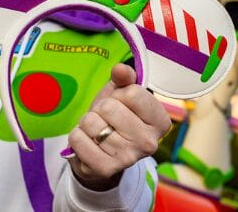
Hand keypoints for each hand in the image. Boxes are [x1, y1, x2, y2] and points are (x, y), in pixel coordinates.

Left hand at [65, 63, 171, 190]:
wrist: (102, 152)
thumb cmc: (116, 117)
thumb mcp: (122, 94)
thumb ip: (124, 78)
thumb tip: (119, 68)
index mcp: (161, 122)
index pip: (133, 93)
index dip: (120, 93)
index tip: (122, 103)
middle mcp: (149, 143)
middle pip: (110, 107)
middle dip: (101, 108)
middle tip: (105, 118)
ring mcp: (128, 158)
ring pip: (91, 122)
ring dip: (87, 122)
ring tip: (96, 130)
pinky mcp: (105, 169)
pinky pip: (77, 139)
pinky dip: (76, 136)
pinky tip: (87, 141)